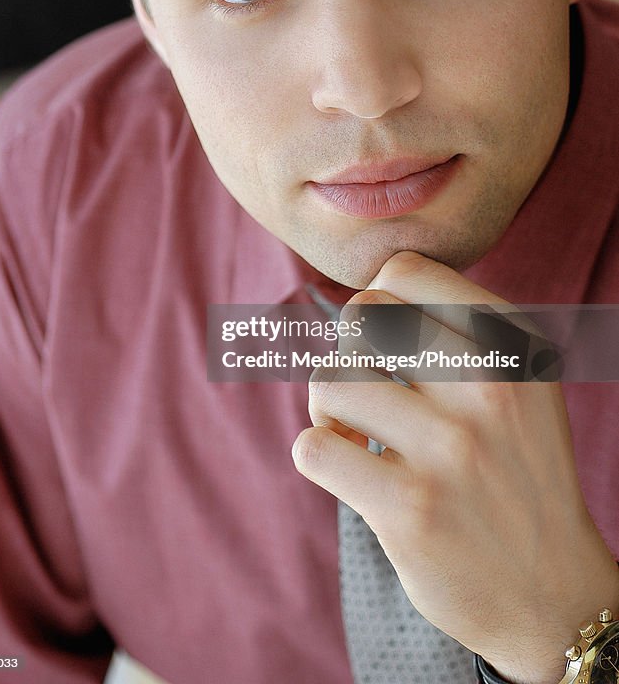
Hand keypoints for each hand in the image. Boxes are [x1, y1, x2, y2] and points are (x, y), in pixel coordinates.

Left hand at [292, 251, 618, 683]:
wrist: (553, 594)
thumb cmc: (514, 472)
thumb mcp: (519, 384)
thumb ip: (457, 329)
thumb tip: (366, 293)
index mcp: (514, 344)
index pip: (404, 270)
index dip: (377, 302)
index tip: (387, 347)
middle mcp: (490, 386)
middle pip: (362, 316)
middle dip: (350, 352)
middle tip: (370, 392)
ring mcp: (452, 448)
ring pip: (329, 380)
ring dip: (327, 408)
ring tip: (353, 434)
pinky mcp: (411, 508)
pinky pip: (312, 448)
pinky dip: (318, 455)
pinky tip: (350, 470)